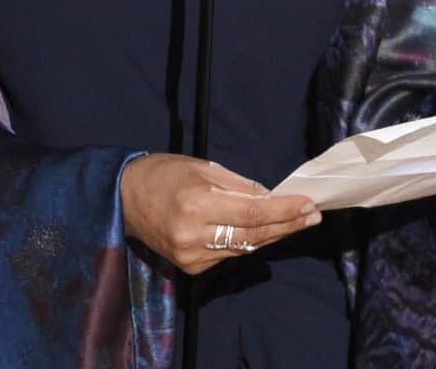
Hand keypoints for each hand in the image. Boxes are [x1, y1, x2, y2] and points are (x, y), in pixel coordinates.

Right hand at [121, 153, 321, 274]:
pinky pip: (228, 254)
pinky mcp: (189, 268)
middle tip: (312, 215)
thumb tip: (271, 198)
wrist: (122, 199)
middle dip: (287, 225)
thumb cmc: (163, 174)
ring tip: (296, 221)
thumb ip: (239, 186)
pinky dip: (247, 241)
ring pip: (245, 247)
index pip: (252, 213)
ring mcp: (191, 256)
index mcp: (196, 204)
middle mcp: (194, 235)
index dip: (284, 211)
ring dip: (273, 235)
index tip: (308, 204)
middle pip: (253, 234)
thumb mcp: (202, 167)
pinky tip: (263, 231)